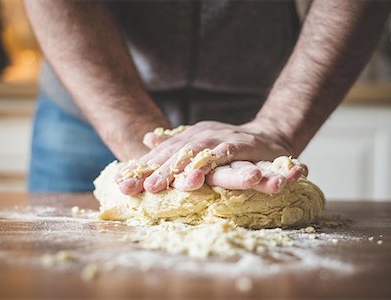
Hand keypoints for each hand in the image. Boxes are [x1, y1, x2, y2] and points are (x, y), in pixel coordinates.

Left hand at [117, 120, 304, 194]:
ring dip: (174, 169)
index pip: (162, 152)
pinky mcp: (241, 144)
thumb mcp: (200, 143)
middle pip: (173, 153)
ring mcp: (221, 137)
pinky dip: (208, 164)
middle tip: (131, 188)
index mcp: (190, 135)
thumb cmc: (232, 145)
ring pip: (193, 152)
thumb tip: (146, 137)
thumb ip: (175, 142)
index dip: (141, 167)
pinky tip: (193, 176)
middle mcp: (202, 133)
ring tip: (156, 185)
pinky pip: (222, 154)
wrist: (270, 136)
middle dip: (151, 170)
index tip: (121, 183)